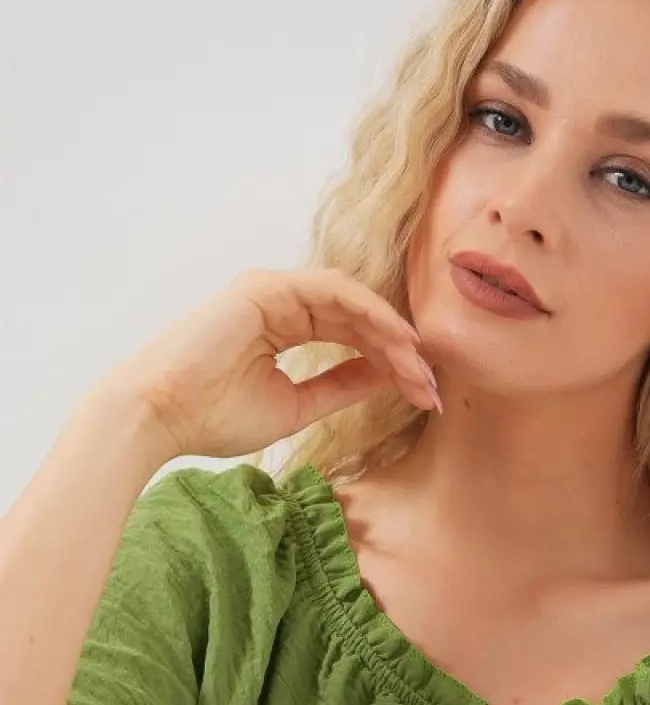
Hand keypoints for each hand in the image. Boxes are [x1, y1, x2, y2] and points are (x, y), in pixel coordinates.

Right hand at [94, 266, 437, 460]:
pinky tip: (397, 340)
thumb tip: (386, 378)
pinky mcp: (267, 288)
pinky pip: (334, 291)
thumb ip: (340, 386)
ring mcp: (274, 292)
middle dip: (402, 353)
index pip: (352, 339)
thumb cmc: (213, 417)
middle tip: (433, 388)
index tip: (425, 398)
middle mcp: (282, 304)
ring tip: (421, 368)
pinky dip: (370, 312)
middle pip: (359, 320)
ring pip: (352, 303)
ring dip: (392, 334)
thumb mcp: (296, 406)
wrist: (161, 415)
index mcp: (284, 328)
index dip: (393, 366)